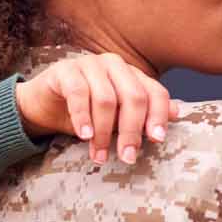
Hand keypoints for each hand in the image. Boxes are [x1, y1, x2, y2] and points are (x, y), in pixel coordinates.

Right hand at [15, 53, 178, 164]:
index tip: (157, 140)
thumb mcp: (117, 119)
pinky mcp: (65, 70)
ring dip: (103, 132)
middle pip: (133, 97)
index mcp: (132, 74)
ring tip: (100, 155)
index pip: (155, 92)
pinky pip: (78, 93)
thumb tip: (177, 112)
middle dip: (131, 131)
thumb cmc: (87, 113)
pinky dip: (83, 118)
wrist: (45, 105)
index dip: (158, 116)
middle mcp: (114, 65)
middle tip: (127, 157)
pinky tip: (84, 136)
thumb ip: (143, 115)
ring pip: (106, 99)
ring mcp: (89, 64)